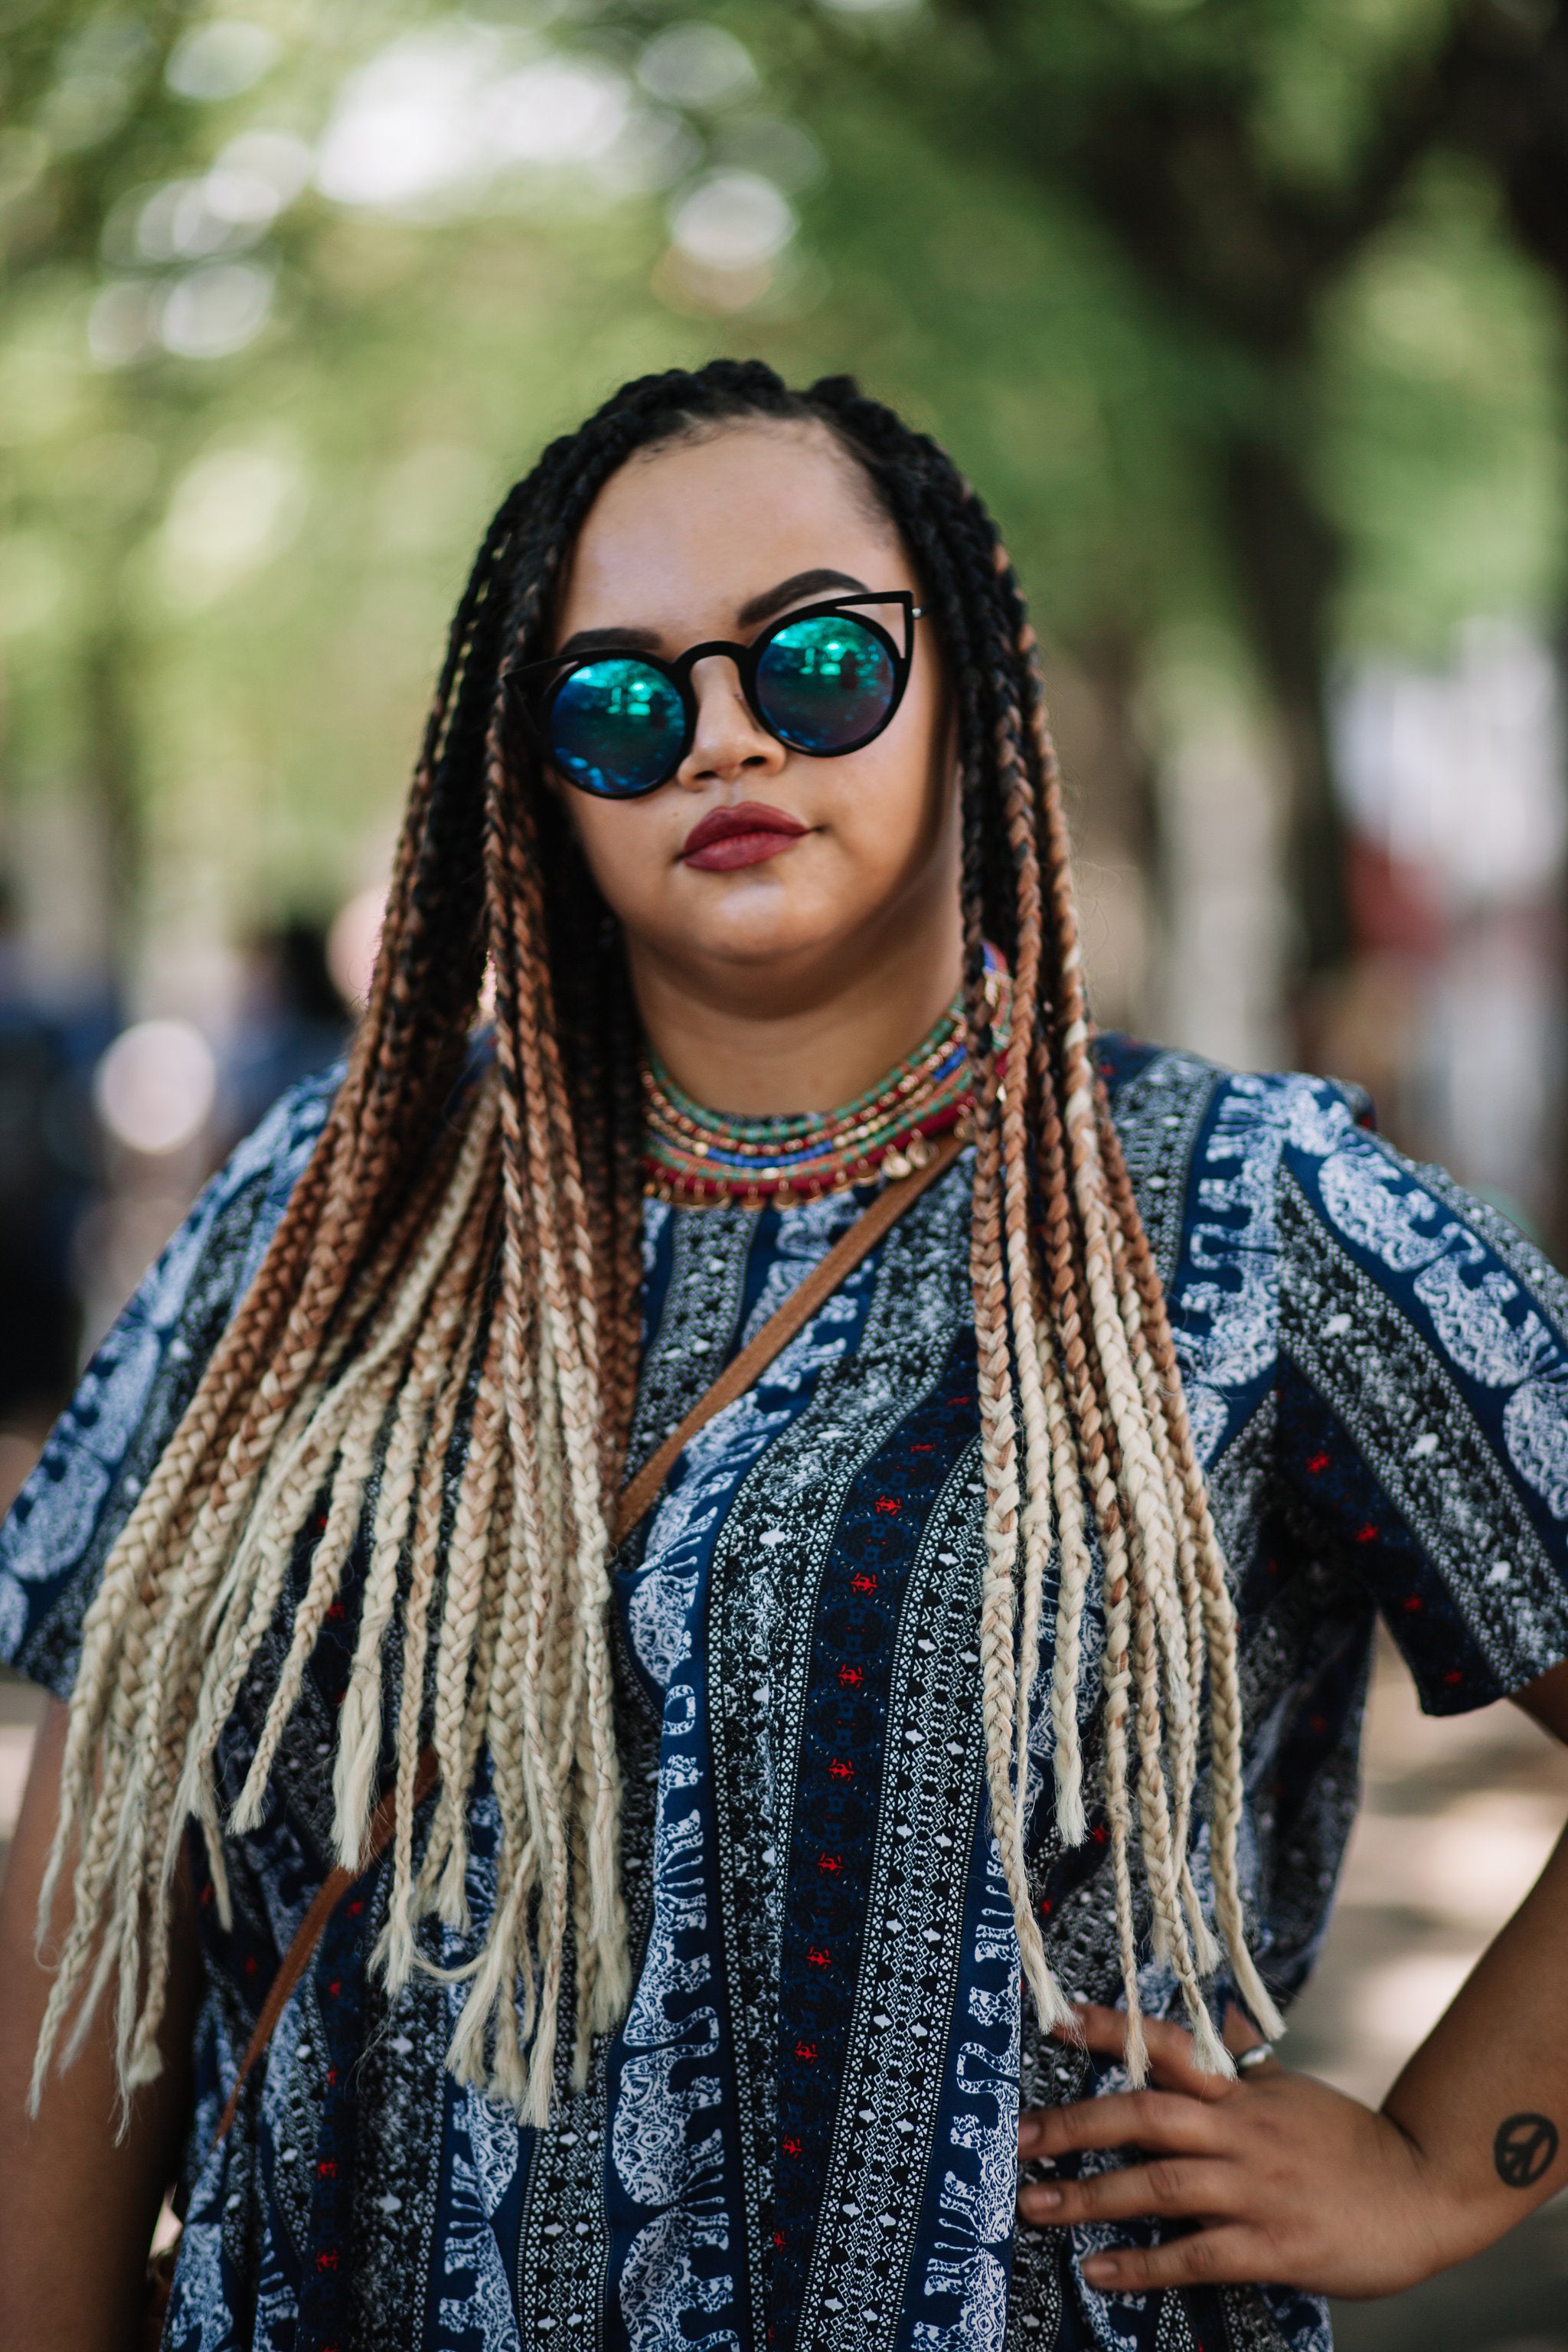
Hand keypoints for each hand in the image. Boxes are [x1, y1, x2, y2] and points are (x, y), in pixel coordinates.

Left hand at [1015, 2004, 1456, 2298]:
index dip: (1110, 2030)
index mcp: (1244, 2091)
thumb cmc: (1352, 2141)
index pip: (1167, 2047)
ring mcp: (1258, 2189)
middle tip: (1020, 2136)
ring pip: (1160, 2186)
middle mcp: (1243, 2132)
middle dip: (1076, 2124)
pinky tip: (1099, 2271)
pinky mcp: (1275, 2246)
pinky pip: (1196, 2255)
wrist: (1426, 2190)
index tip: (1054, 2018)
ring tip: (1036, 2205)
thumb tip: (1219, 2018)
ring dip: (1091, 2197)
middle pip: (1146, 2116)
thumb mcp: (1294, 2089)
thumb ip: (1247, 2061)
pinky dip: (1143, 2263)